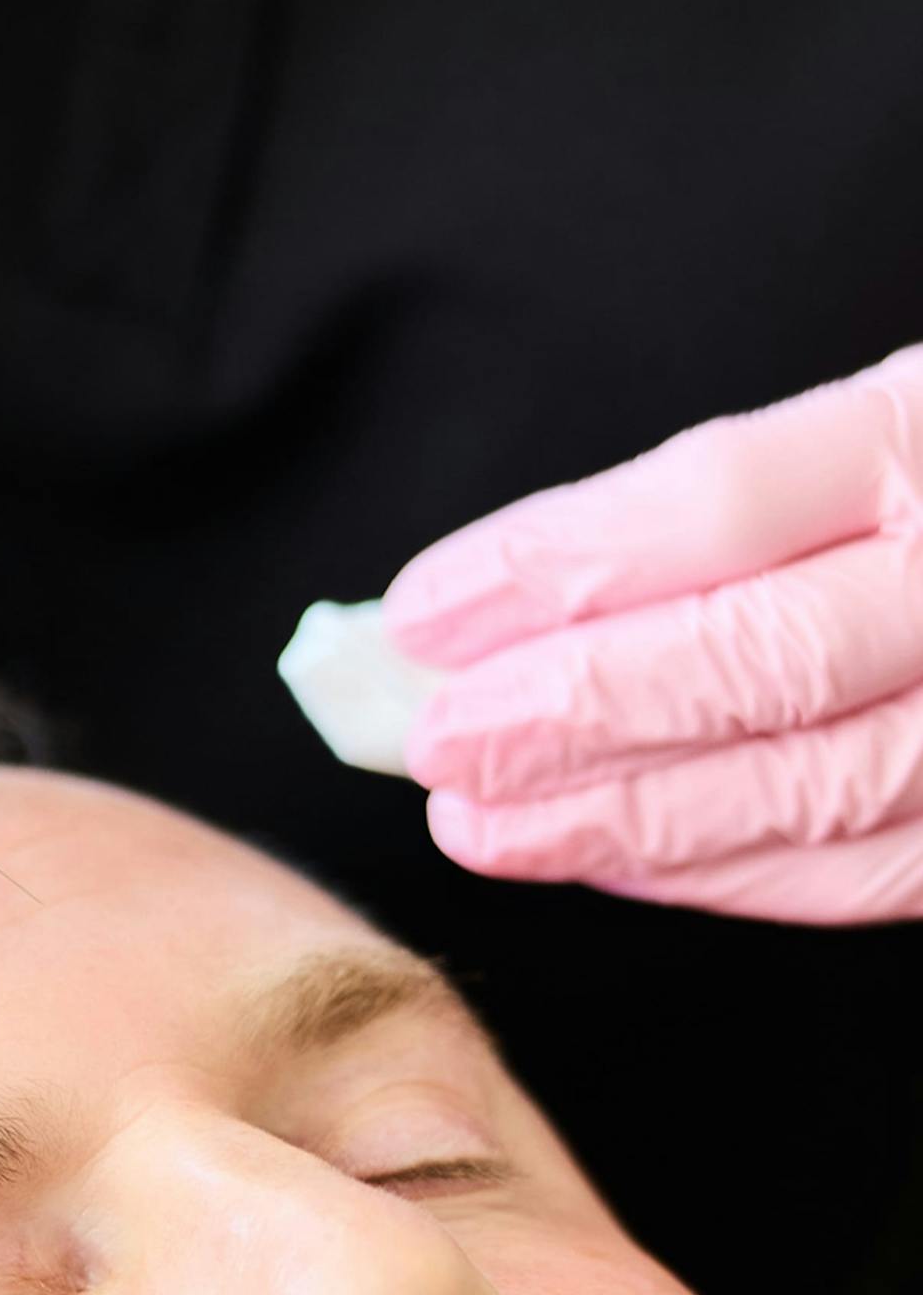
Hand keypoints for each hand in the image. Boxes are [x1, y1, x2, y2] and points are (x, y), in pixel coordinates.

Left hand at [386, 347, 922, 921]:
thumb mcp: (892, 421)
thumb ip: (731, 505)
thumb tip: (491, 610)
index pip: (727, 501)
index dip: (553, 566)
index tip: (419, 613)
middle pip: (761, 659)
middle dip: (572, 716)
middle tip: (434, 745)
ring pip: (816, 787)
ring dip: (624, 818)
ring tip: (482, 824)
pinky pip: (876, 871)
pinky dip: (729, 873)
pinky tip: (612, 861)